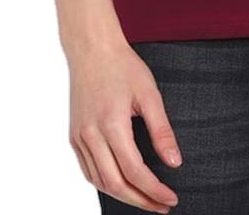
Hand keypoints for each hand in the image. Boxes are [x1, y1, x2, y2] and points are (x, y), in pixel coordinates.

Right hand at [68, 40, 181, 211]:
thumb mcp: (150, 94)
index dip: (155, 190)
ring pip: (100, 182)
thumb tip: (174, 162)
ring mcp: (79, 138)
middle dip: (141, 200)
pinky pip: (89, 170)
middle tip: (162, 206)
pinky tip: (122, 185)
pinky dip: (105, 184)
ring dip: (124, 196)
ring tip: (146, 199)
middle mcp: (91, 136)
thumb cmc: (123, 66)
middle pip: (116, 185)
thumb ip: (162, 130)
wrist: (92, 49)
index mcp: (112, 125)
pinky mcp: (74, 136)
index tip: (171, 197)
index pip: (135, 172)